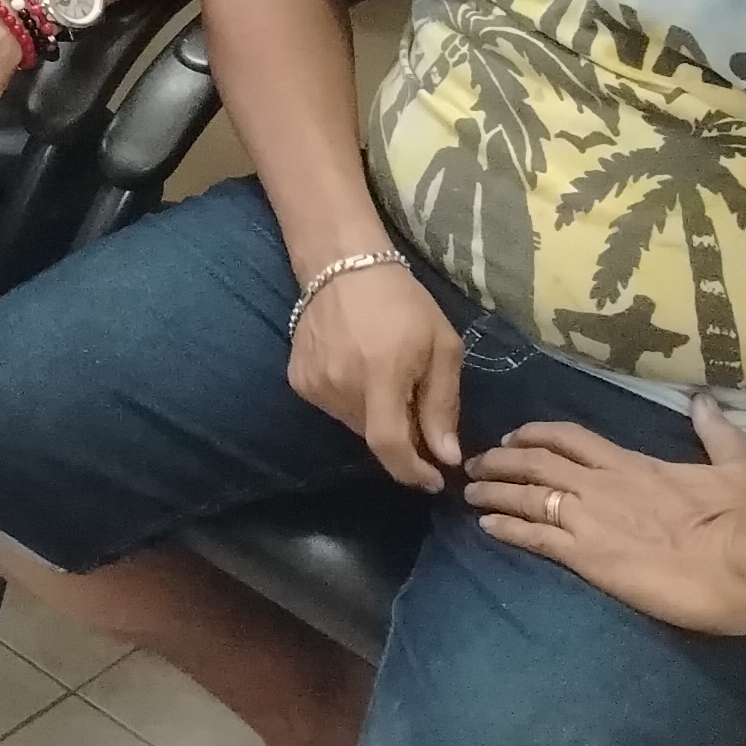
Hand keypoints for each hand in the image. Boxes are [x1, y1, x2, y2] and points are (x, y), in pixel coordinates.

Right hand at [286, 261, 459, 491]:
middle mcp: (340, 385)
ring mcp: (314, 384)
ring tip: (387, 382)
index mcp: (380, 375)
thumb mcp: (442, 347)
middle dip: (403, 436)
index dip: (412, 471)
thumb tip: (447, 456)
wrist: (342, 265)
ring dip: (377, 418)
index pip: (390, 445)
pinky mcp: (298, 380)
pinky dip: (353, 402)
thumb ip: (443, 404)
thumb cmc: (402, 302)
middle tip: (417, 408)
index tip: (434, 480)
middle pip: (375, 437)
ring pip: (355, 424)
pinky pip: (334, 408)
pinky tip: (360, 370)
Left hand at [466, 405, 745, 635]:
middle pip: (536, 461)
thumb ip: (717, 435)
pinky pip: (534, 536)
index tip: (514, 436)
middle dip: (502, 460)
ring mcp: (589, 518)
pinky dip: (505, 529)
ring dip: (493, 491)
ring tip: (469, 492)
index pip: (570, 438)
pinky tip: (485, 527)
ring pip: (525, 495)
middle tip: (476, 462)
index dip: (536, 434)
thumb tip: (704, 402)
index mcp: (633, 464)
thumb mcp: (736, 467)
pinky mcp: (586, 555)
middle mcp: (601, 484)